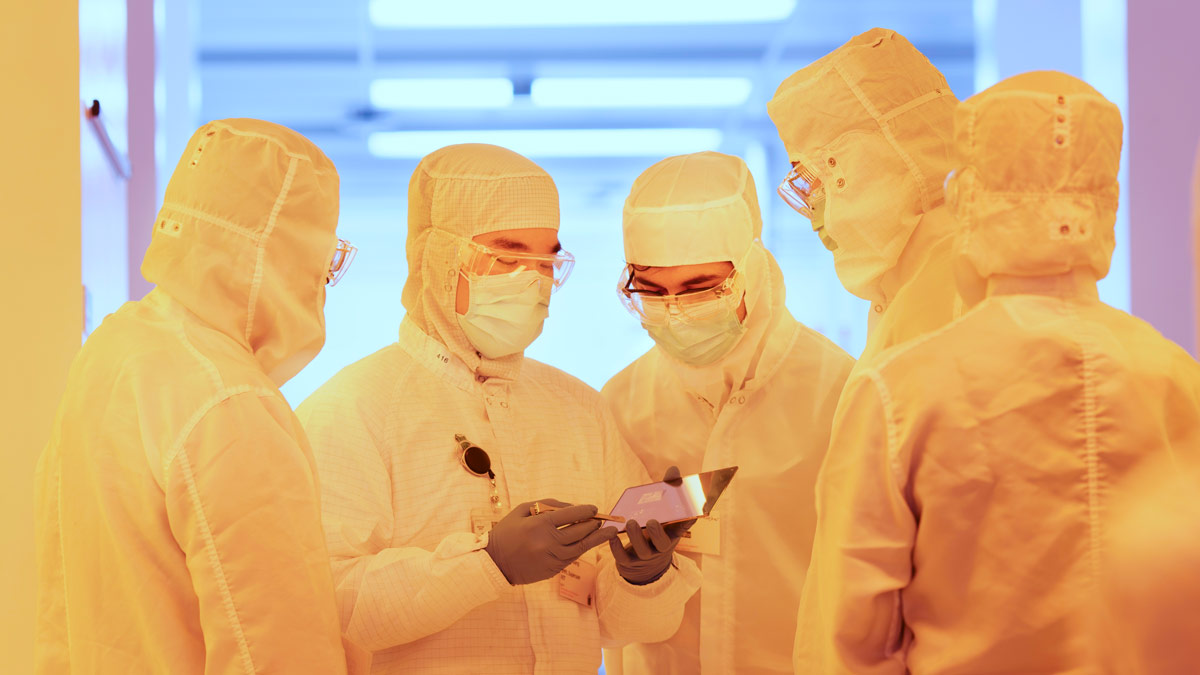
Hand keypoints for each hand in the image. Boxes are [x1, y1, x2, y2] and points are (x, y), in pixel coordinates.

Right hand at [484, 498, 617, 585]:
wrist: (494, 563)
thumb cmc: (507, 532)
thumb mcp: (522, 510)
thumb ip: (547, 505)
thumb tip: (572, 507)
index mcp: (539, 524)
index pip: (570, 515)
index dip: (585, 511)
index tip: (594, 509)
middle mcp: (548, 542)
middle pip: (580, 531)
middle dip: (594, 524)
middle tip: (604, 520)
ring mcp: (551, 558)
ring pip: (580, 547)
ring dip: (596, 539)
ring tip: (609, 532)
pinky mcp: (552, 570)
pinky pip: (572, 558)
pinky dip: (582, 549)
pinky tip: (589, 543)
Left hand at [610, 466, 694, 584]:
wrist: (644, 562)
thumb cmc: (656, 529)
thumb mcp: (663, 513)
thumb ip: (668, 491)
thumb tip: (673, 469)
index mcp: (672, 534)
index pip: (683, 529)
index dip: (687, 522)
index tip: (690, 513)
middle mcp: (661, 547)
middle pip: (662, 544)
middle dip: (656, 533)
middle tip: (651, 521)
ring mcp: (646, 556)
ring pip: (642, 551)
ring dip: (636, 537)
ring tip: (630, 522)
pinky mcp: (629, 562)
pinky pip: (623, 558)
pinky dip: (616, 548)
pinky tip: (612, 535)